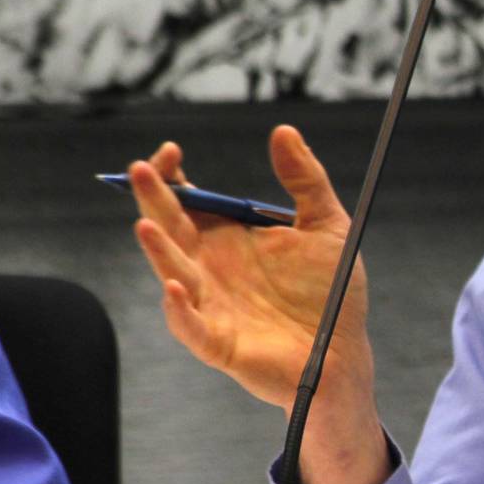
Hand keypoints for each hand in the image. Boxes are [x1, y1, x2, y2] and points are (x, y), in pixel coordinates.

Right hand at [128, 125, 387, 483]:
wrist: (343, 353)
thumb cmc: (332, 293)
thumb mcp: (327, 226)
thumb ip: (306, 180)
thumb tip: (283, 131)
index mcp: (229, 237)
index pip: (189, 200)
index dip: (173, 176)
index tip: (171, 150)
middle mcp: (210, 267)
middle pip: (171, 228)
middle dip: (154, 200)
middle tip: (141, 170)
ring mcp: (210, 304)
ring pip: (174, 273)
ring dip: (158, 251)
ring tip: (146, 226)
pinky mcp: (217, 342)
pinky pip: (190, 325)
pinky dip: (180, 309)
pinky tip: (177, 287)